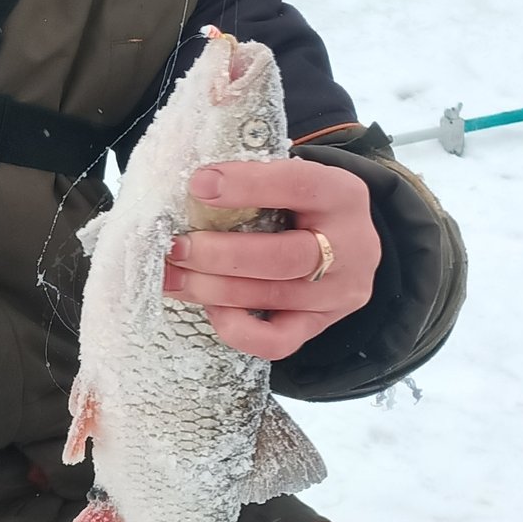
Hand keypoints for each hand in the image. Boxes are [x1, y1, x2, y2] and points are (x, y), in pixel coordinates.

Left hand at [163, 158, 377, 359]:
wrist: (342, 240)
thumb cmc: (301, 204)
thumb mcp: (290, 180)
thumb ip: (253, 181)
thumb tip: (193, 189)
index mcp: (342, 195)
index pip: (298, 185)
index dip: (247, 185)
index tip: (199, 185)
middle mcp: (351, 246)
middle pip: (281, 258)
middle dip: (219, 255)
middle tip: (175, 247)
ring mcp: (338, 293)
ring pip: (270, 298)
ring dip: (210, 289)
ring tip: (171, 277)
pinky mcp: (321, 325)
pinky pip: (278, 341)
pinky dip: (237, 329)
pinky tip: (212, 308)